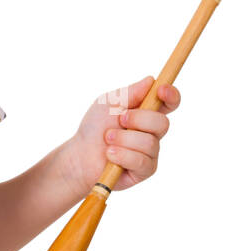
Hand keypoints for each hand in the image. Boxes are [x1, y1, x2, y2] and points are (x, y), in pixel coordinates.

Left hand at [64, 74, 181, 194]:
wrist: (80, 156)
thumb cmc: (94, 128)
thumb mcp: (109, 103)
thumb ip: (130, 93)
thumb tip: (151, 80)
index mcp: (147, 112)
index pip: (169, 103)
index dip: (171, 95)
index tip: (161, 90)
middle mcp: (152, 132)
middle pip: (162, 123)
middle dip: (139, 119)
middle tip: (119, 119)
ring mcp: (150, 152)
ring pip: (149, 143)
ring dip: (124, 139)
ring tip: (108, 140)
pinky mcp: (144, 170)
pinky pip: (141, 161)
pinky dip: (122, 155)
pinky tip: (110, 155)